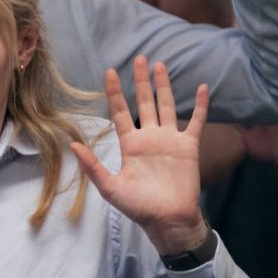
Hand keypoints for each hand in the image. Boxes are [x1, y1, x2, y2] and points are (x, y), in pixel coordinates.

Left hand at [71, 56, 209, 254]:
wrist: (168, 219)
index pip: (120, 111)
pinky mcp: (189, 146)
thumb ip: (92, 166)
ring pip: (166, 105)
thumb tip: (73, 145)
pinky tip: (204, 88)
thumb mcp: (109, 187)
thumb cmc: (138, 206)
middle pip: (144, 102)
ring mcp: (170, 140)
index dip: (115, 92)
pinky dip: (201, 105)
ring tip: (160, 65)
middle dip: (141, 81)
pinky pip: (196, 121)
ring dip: (164, 86)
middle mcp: (149, 137)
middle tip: (140, 58)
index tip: (110, 71)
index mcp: (130, 144)